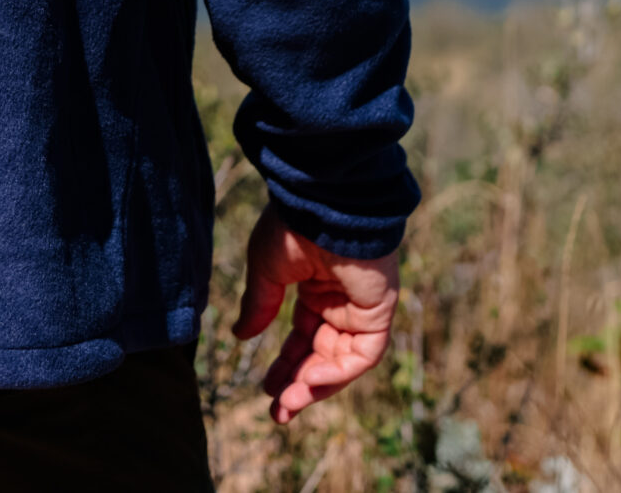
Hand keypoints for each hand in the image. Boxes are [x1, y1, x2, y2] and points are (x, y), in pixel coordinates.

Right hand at [233, 207, 398, 421]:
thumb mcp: (266, 271)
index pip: (303, 338)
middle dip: (299, 386)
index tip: (267, 391)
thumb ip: (259, 305)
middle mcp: (341, 302)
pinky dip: (338, 373)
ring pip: (342, 361)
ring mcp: (362, 308)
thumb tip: (241, 336)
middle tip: (278, 414)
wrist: (323, 205)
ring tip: (288, 405)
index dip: (286, 366)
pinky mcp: (379, 312)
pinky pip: (362, 354)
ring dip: (315, 386)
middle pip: (322, 356)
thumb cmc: (292, 227)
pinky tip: (310, 382)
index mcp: (316, 288)